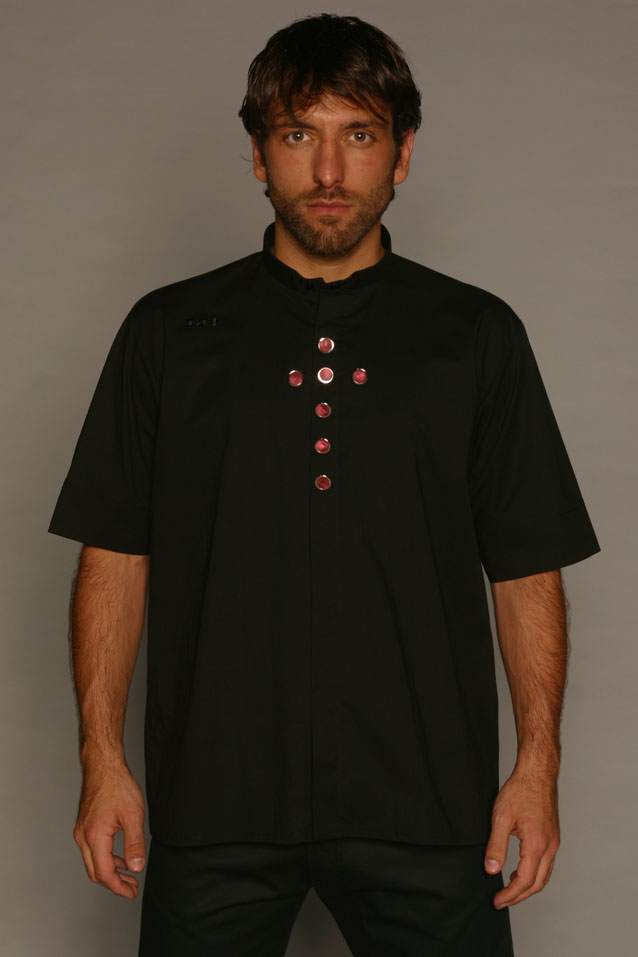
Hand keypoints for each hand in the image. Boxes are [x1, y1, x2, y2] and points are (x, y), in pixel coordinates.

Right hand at [73, 763, 145, 898]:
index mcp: (95, 837)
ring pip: (92, 862)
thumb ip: (135, 844)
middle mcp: (83, 837)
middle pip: (95, 872)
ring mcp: (81, 832)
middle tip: (131, 887)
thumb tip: (136, 867)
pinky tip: (120, 858)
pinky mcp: (84, 826)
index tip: (131, 892)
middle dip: (114, 883)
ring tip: (129, 875)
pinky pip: (92, 851)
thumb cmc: (117, 786)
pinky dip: (106, 859)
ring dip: (110, 871)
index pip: (104, 873)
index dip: (118, 887)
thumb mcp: (133, 816)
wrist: (103, 766)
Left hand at [484, 764, 560, 909]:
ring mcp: (554, 842)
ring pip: (544, 876)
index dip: (510, 895)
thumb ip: (496, 846)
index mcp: (537, 844)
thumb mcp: (501, 817)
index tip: (497, 901)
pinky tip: (521, 870)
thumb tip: (491, 870)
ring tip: (509, 889)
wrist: (537, 773)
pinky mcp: (553, 837)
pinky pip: (546, 864)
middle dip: (519, 896)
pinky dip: (534, 874)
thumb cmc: (520, 790)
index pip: (525, 881)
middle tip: (502, 901)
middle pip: (538, 884)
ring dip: (528, 887)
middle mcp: (550, 847)